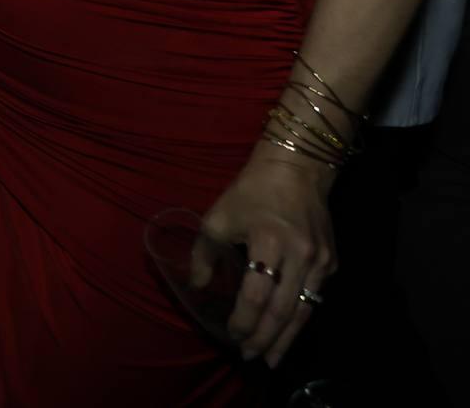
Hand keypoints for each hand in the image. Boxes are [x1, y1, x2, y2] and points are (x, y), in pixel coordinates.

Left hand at [199, 142, 336, 367]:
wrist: (296, 171)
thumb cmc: (250, 193)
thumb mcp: (218, 217)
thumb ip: (204, 254)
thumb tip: (197, 287)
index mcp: (269, 242)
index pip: (256, 295)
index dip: (244, 320)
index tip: (232, 335)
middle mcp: (300, 256)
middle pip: (283, 310)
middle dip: (265, 338)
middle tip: (250, 357)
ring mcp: (320, 261)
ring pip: (304, 310)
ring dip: (286, 338)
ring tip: (271, 358)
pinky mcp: (331, 262)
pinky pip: (314, 297)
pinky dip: (300, 318)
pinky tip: (287, 332)